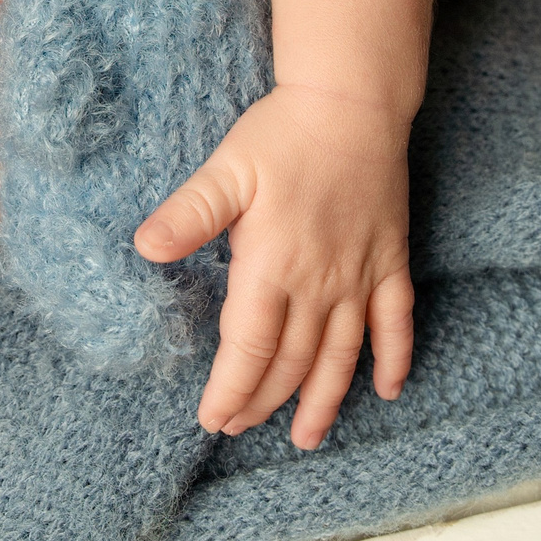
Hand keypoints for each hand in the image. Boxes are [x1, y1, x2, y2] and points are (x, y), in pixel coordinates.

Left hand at [134, 84, 415, 449]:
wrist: (354, 103)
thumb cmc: (282, 133)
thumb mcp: (226, 169)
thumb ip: (189, 214)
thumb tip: (144, 247)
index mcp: (274, 265)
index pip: (250, 346)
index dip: (232, 388)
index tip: (213, 419)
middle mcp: (320, 282)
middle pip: (291, 360)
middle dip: (263, 400)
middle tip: (240, 427)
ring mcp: (360, 275)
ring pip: (342, 355)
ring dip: (324, 400)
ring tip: (307, 438)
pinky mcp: (390, 260)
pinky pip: (396, 321)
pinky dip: (394, 359)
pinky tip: (387, 391)